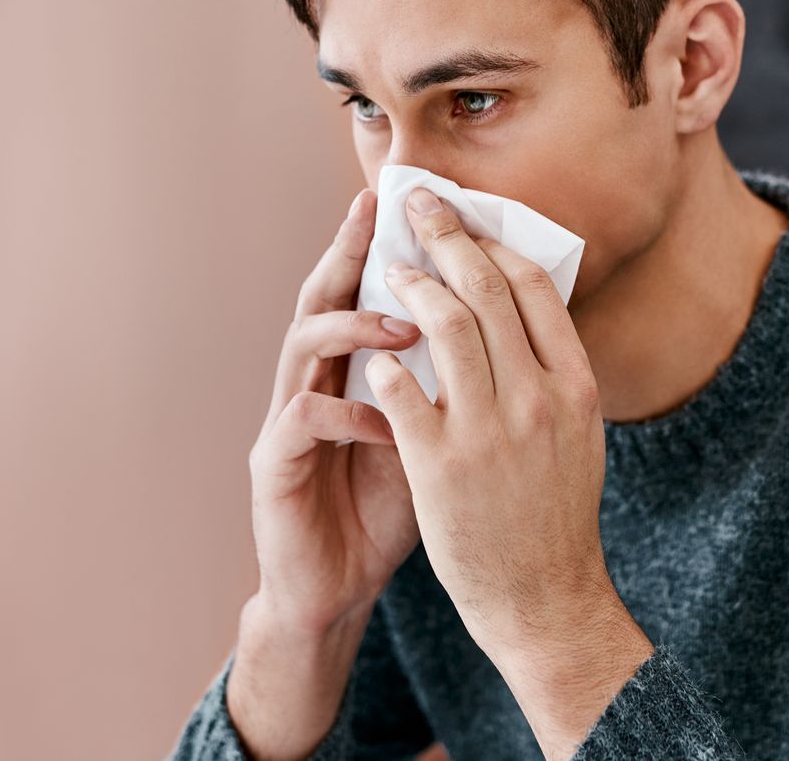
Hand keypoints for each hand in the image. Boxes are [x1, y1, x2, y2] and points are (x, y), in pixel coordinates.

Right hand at [244, 187, 426, 636]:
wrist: (337, 586)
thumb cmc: (389, 506)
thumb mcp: (433, 433)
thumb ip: (452, 382)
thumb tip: (515, 328)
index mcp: (349, 369)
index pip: (364, 290)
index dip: (384, 244)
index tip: (417, 202)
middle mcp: (312, 379)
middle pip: (322, 296)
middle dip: (348, 250)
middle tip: (379, 213)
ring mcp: (286, 418)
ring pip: (301, 342)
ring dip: (355, 325)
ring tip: (405, 325)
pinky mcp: (273, 463)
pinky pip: (306, 417)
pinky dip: (349, 409)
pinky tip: (386, 419)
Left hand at [363, 185, 612, 657]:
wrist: (543, 597)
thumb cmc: (555, 510)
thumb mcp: (576, 430)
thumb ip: (553, 368)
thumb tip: (526, 302)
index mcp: (573, 384)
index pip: (532, 286)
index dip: (493, 241)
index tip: (464, 218)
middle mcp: (536, 397)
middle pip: (485, 289)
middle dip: (445, 237)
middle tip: (415, 207)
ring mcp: (488, 430)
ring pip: (444, 326)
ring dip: (411, 287)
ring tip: (392, 271)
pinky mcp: (441, 466)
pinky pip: (402, 392)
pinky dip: (385, 363)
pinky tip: (375, 354)